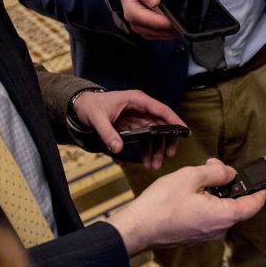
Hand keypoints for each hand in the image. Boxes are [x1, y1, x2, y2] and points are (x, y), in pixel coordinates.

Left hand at [70, 88, 186, 168]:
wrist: (81, 107)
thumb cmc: (90, 107)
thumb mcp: (97, 119)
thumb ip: (107, 133)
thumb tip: (117, 148)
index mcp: (137, 100)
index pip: (161, 110)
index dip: (174, 120)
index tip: (184, 131)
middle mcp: (141, 108)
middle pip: (162, 124)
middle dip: (167, 141)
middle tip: (170, 155)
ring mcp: (139, 118)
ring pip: (155, 134)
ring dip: (157, 149)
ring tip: (155, 165)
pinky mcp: (134, 127)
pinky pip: (146, 139)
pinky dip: (148, 150)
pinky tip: (147, 161)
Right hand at [107, 158, 265, 254]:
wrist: (138, 228)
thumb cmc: (160, 206)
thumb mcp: (191, 177)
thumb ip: (216, 172)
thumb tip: (229, 173)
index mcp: (223, 216)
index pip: (254, 205)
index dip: (261, 191)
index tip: (264, 180)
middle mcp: (218, 228)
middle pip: (234, 203)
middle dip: (228, 183)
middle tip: (214, 166)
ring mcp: (206, 233)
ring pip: (220, 208)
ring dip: (214, 191)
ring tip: (196, 176)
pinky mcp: (195, 234)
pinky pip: (208, 215)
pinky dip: (205, 201)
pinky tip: (189, 191)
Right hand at [113, 0, 177, 40]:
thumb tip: (154, 1)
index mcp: (131, 11)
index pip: (149, 20)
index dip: (163, 22)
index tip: (175, 20)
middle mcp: (134, 22)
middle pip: (155, 30)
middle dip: (169, 27)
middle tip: (182, 21)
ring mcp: (140, 27)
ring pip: (158, 35)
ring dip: (170, 31)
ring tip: (181, 23)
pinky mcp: (146, 29)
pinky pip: (159, 35)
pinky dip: (168, 32)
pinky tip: (175, 26)